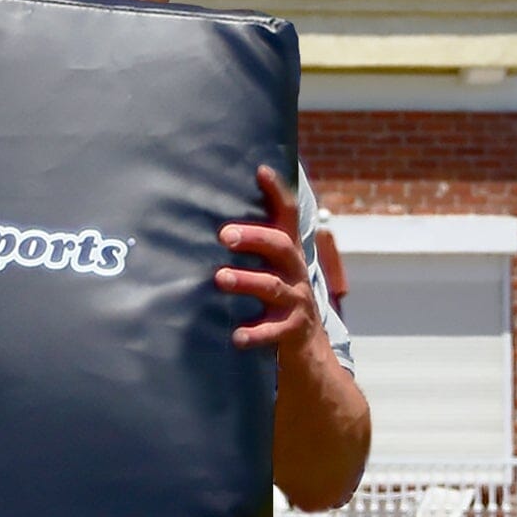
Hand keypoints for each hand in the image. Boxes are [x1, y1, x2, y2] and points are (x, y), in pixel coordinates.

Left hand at [217, 165, 323, 355]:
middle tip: (224, 235)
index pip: (287, 215)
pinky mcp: (292, 328)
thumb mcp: (271, 268)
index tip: (261, 171)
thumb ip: (252, 244)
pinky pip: (274, 331)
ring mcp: (296, 300)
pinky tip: (236, 336)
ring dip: (246, 280)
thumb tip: (208, 217)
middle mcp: (294, 271)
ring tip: (221, 278)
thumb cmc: (276, 297)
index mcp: (287, 252)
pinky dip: (255, 333)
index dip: (277, 192)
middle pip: (280, 246)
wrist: (308, 345)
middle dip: (254, 237)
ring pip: (272, 286)